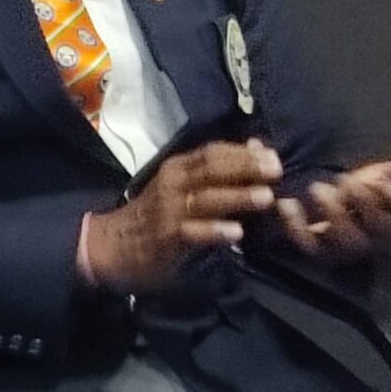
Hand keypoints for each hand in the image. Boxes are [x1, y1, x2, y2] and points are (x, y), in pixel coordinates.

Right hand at [82, 140, 282, 293]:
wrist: (114, 243)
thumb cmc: (156, 213)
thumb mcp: (183, 185)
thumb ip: (219, 170)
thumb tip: (258, 148)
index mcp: (178, 167)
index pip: (211, 152)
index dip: (243, 153)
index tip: (273, 155)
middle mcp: (173, 183)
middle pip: (211, 170)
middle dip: (245, 168)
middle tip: (276, 170)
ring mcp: (169, 209)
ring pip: (205, 199)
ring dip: (236, 197)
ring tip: (265, 197)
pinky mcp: (166, 236)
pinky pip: (193, 232)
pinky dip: (213, 230)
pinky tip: (235, 232)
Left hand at [273, 156, 390, 260]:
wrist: (317, 203)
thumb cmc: (357, 192)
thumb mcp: (382, 175)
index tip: (380, 179)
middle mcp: (373, 240)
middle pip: (378, 230)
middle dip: (365, 203)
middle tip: (347, 180)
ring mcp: (345, 249)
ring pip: (348, 242)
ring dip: (335, 213)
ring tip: (319, 188)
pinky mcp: (317, 252)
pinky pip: (308, 246)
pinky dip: (296, 226)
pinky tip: (288, 204)